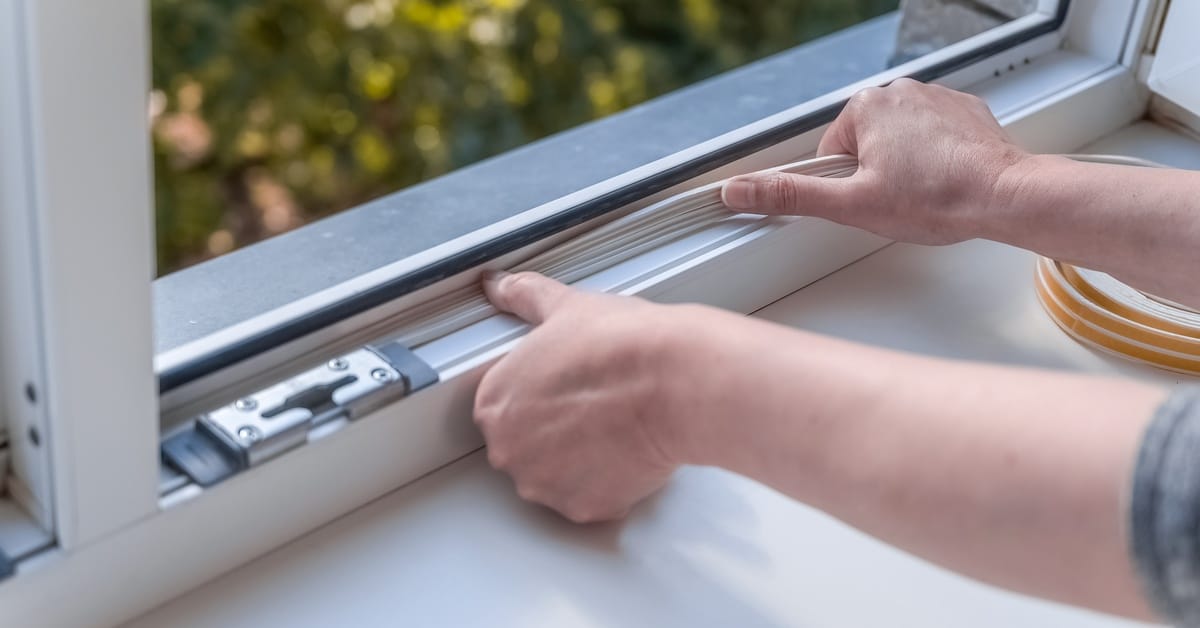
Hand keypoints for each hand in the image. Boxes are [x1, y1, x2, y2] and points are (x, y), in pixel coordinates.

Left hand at [473, 271, 688, 522]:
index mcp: (495, 402)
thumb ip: (525, 297)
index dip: (539, 396)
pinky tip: (627, 452)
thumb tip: (501, 285)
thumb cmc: (623, 346)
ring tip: (613, 428)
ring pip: (556, 477)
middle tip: (594, 408)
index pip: (504, 407)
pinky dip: (608, 483)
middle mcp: (508, 450)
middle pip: (525, 447)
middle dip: (555, 433)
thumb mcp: (566, 307)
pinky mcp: (584, 508)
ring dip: (579, 461)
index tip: (567, 388)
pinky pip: (590, 499)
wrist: (675, 383)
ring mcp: (545, 484)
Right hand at [721, 79, 1028, 244]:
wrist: (1004, 194)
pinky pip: (932, 137)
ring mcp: (934, 97)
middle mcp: (899, 92)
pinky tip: (946, 180)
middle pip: (864, 147)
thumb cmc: (936, 199)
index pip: (831, 156)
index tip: (871, 200)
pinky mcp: (963, 110)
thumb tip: (740, 190)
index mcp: (864, 107)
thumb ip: (792, 196)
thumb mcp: (852, 206)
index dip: (846, 187)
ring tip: (927, 193)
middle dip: (876, 176)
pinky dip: (935, 159)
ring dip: (906, 168)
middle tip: (900, 200)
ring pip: (900, 143)